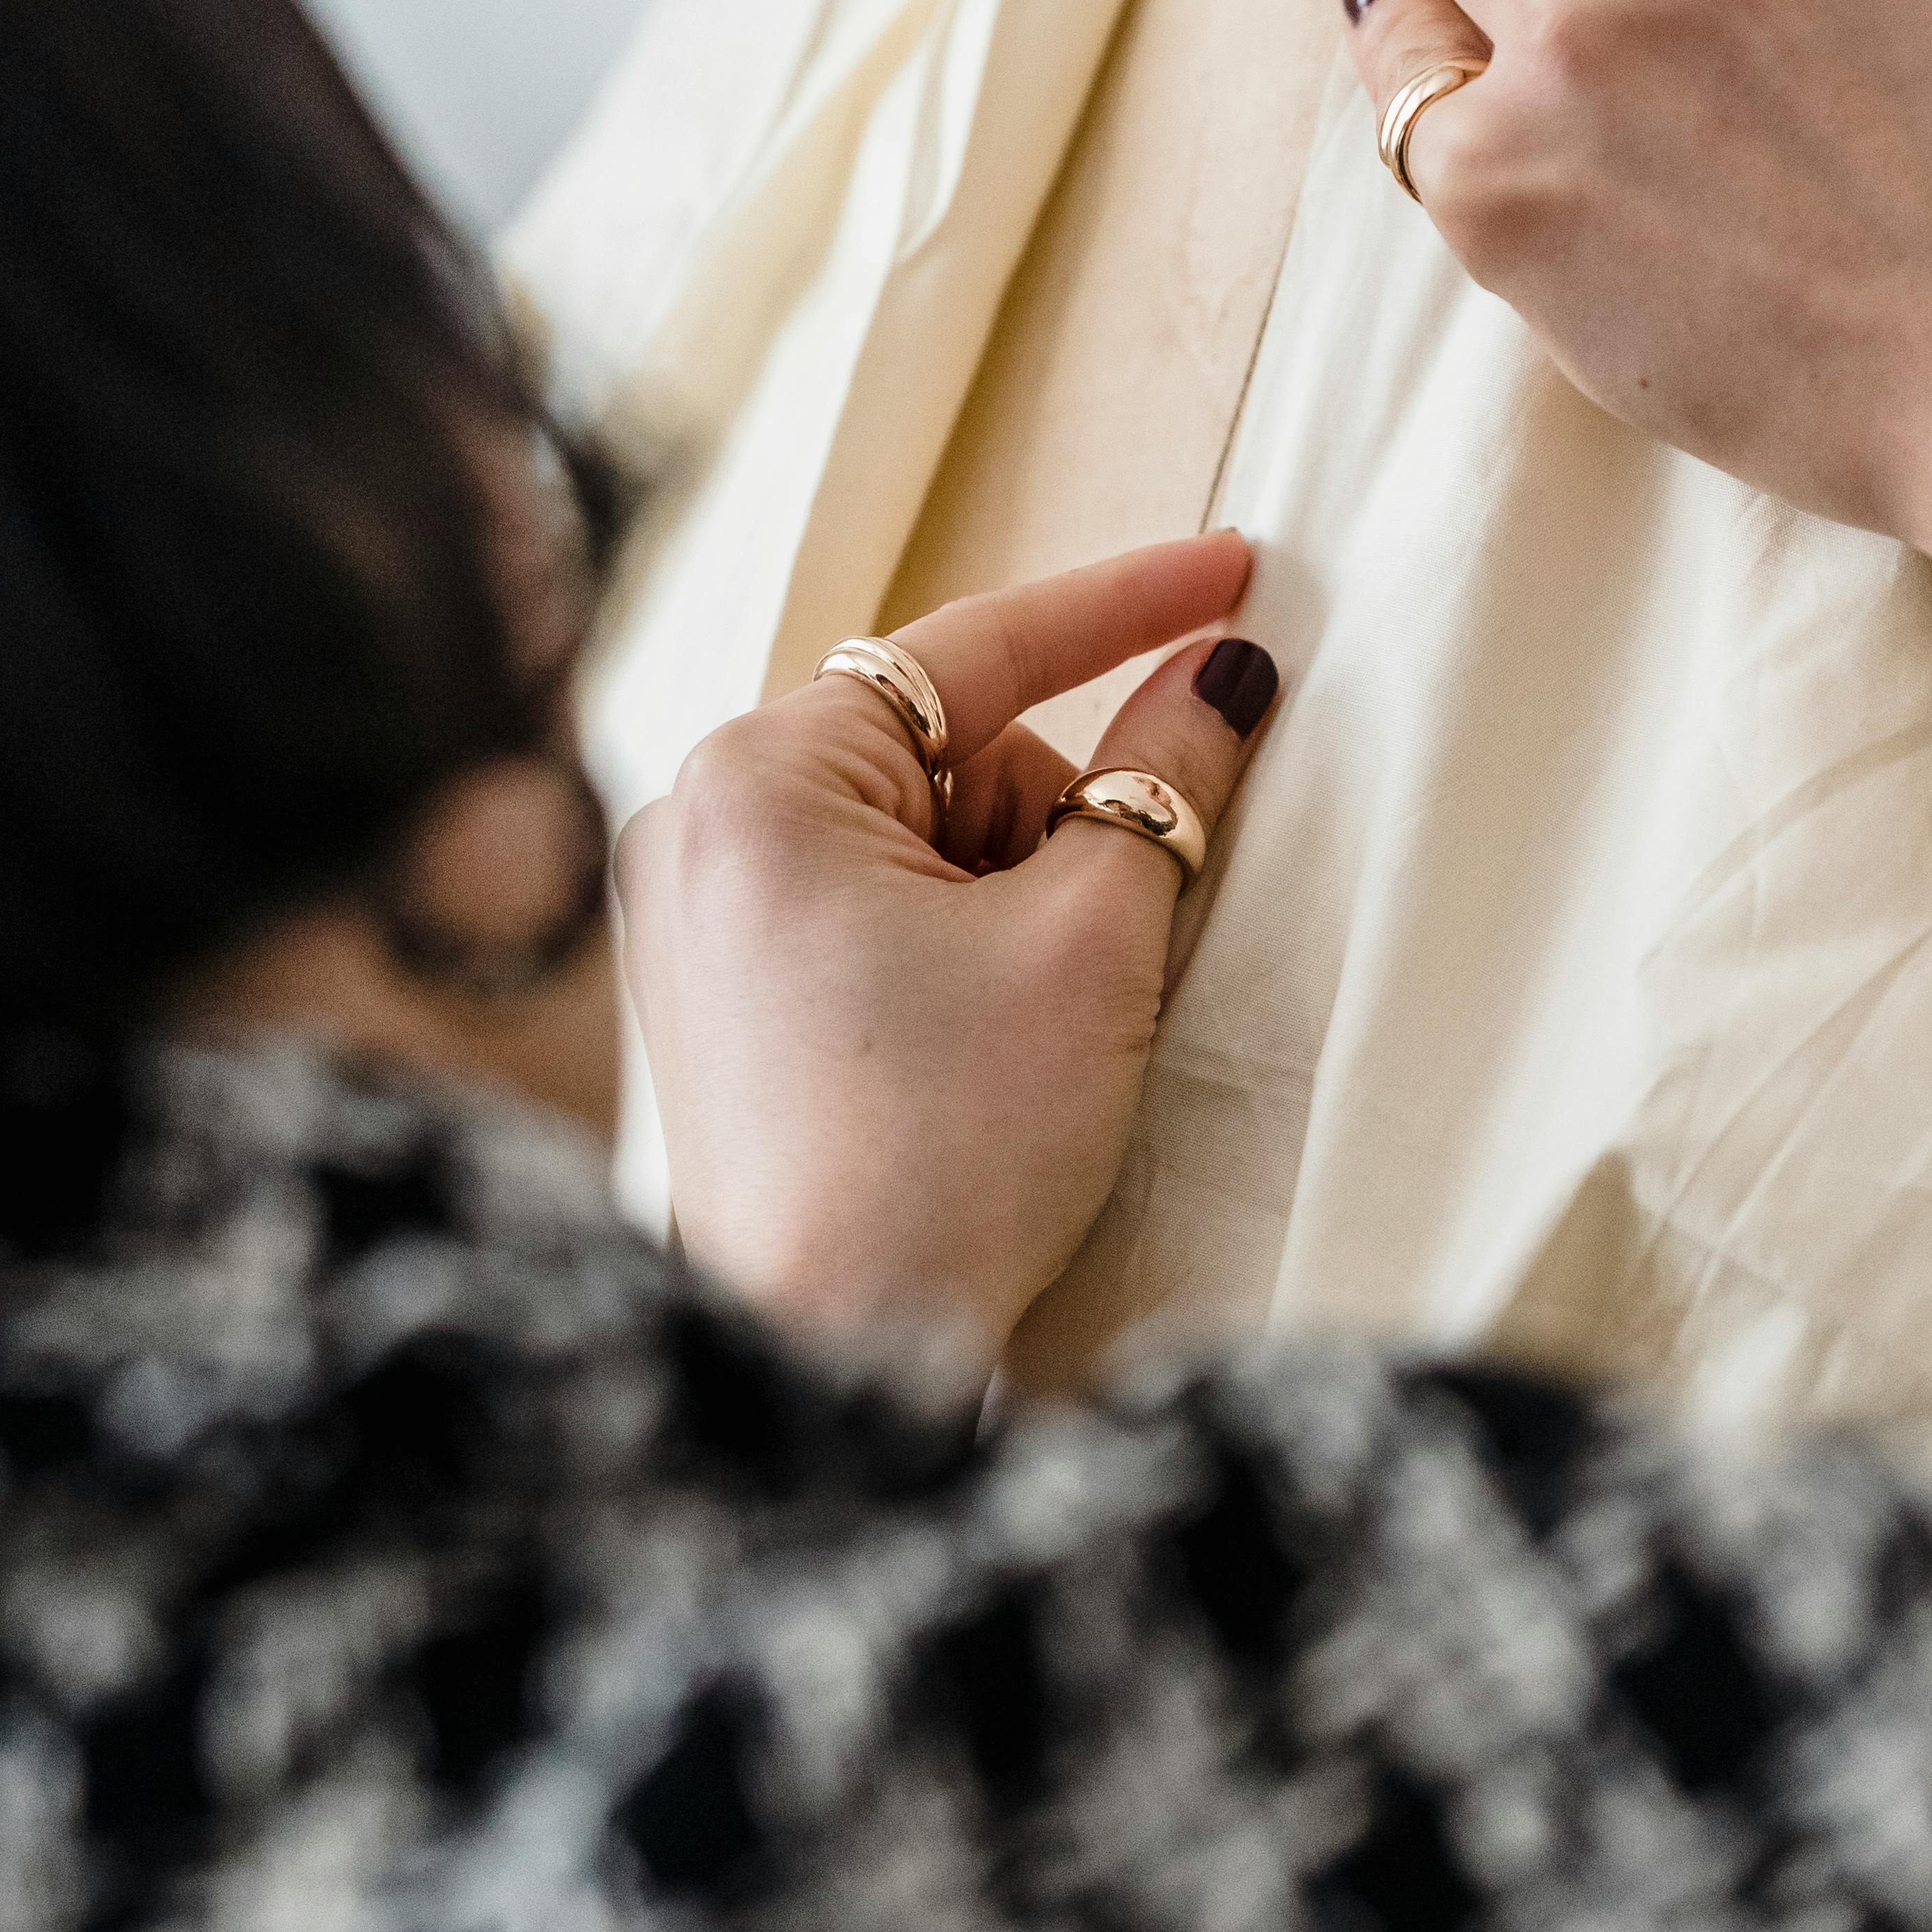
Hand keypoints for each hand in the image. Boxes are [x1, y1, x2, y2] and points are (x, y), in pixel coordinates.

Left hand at [615, 536, 1276, 1354]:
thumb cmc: (943, 1154)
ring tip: (1024, 1037)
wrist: (830, 1359)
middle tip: (1094, 952)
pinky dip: (962, 954)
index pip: (976, 648)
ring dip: (1018, 906)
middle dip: (1057, 832)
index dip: (1127, 607)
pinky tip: (979, 1056)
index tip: (1236, 572)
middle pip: (954, 757)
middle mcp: (698, 824)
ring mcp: (696, 917)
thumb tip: (1222, 678)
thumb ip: (1163, 787)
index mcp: (760, 777)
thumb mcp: (1089, 945)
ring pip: (926, 843)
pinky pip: (875, 915)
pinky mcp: (719, 1000)